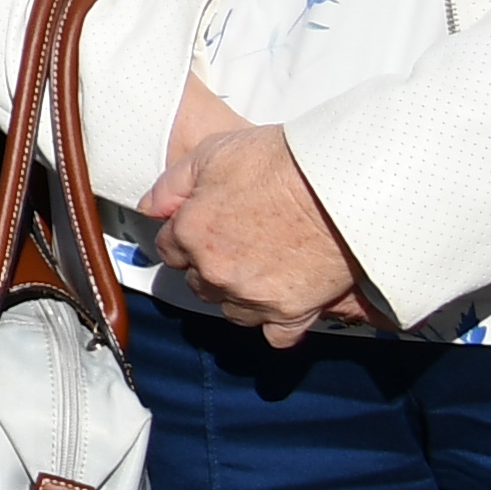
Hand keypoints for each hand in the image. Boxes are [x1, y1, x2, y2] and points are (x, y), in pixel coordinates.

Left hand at [147, 104, 374, 344]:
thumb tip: (151, 208)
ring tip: (257, 272)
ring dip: (238, 295)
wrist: (339, 186)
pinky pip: (275, 335)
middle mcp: (216, 272)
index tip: (201, 229)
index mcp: (191, 233)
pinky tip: (281, 303)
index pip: (169, 249)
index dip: (184, 236)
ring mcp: (254, 296)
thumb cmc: (278, 164)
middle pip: (198, 282)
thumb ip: (172, 185)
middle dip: (209, 266)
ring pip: (231, 310)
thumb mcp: (212, 153)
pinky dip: (276, 323)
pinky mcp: (292, 312)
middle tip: (235, 245)